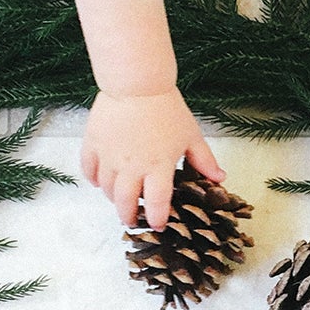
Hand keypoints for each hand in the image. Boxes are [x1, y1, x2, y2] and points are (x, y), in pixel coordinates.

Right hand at [81, 88, 224, 230]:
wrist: (137, 84)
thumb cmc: (167, 108)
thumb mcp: (191, 135)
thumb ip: (204, 160)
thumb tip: (220, 179)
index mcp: (158, 167)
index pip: (158, 203)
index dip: (159, 218)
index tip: (160, 225)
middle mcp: (131, 168)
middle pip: (125, 203)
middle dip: (130, 216)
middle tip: (133, 219)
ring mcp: (109, 157)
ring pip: (106, 190)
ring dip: (113, 199)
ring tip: (120, 199)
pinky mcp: (92, 144)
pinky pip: (88, 170)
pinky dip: (93, 180)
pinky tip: (99, 181)